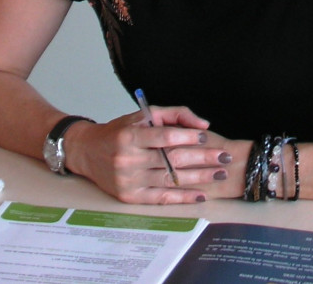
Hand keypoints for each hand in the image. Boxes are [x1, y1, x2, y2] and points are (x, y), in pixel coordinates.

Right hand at [69, 105, 233, 204]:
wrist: (87, 152)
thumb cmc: (119, 131)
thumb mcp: (143, 115)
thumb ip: (174, 115)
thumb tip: (203, 126)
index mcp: (129, 136)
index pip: (164, 137)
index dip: (187, 136)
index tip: (206, 136)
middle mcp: (128, 160)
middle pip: (172, 160)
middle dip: (202, 158)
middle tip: (224, 157)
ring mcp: (129, 181)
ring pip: (171, 180)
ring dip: (199, 178)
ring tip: (219, 173)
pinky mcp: (131, 197)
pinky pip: (162, 198)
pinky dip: (183, 197)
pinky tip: (200, 194)